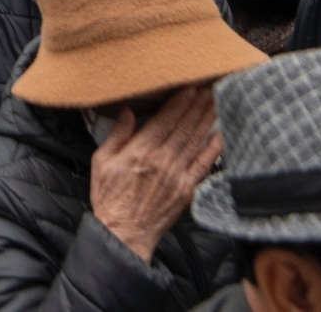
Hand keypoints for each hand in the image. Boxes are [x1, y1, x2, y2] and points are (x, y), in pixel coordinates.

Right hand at [88, 86, 222, 261]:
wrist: (124, 232)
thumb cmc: (110, 197)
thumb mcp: (101, 161)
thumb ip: (116, 135)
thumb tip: (127, 112)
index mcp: (140, 151)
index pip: (164, 120)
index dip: (179, 103)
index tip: (189, 88)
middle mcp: (162, 161)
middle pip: (184, 127)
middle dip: (196, 106)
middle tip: (207, 88)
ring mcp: (177, 175)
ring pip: (195, 141)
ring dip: (206, 120)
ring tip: (214, 102)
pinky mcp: (187, 190)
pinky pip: (203, 165)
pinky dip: (213, 149)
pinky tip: (219, 135)